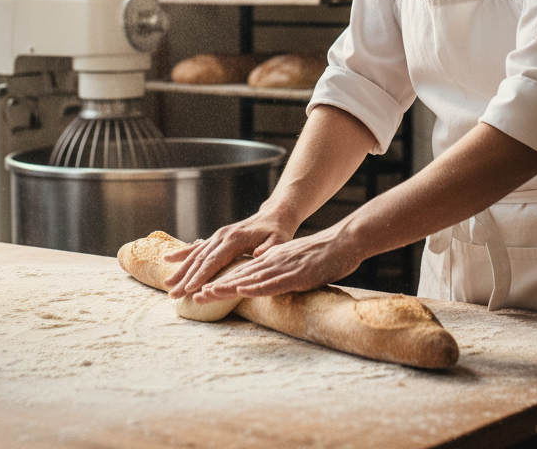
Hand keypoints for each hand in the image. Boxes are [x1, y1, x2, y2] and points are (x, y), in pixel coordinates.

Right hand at [163, 211, 296, 298]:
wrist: (274, 215)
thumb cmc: (278, 231)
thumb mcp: (279, 239)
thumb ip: (270, 247)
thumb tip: (258, 253)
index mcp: (234, 239)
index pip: (214, 261)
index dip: (201, 276)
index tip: (189, 289)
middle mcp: (222, 236)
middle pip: (200, 260)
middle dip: (185, 278)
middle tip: (172, 295)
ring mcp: (217, 236)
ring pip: (195, 255)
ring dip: (180, 270)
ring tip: (167, 285)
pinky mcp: (216, 237)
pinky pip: (196, 247)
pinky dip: (182, 253)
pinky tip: (167, 260)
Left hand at [191, 224, 363, 301]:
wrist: (346, 241)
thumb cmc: (322, 255)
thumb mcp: (293, 261)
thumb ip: (276, 268)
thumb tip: (260, 278)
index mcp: (270, 260)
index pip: (239, 272)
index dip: (218, 282)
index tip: (197, 291)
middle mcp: (272, 261)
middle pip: (238, 275)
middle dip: (213, 286)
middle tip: (190, 295)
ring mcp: (284, 266)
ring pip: (250, 277)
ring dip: (227, 287)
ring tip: (205, 294)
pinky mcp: (298, 273)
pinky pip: (274, 281)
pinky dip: (256, 285)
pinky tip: (243, 289)